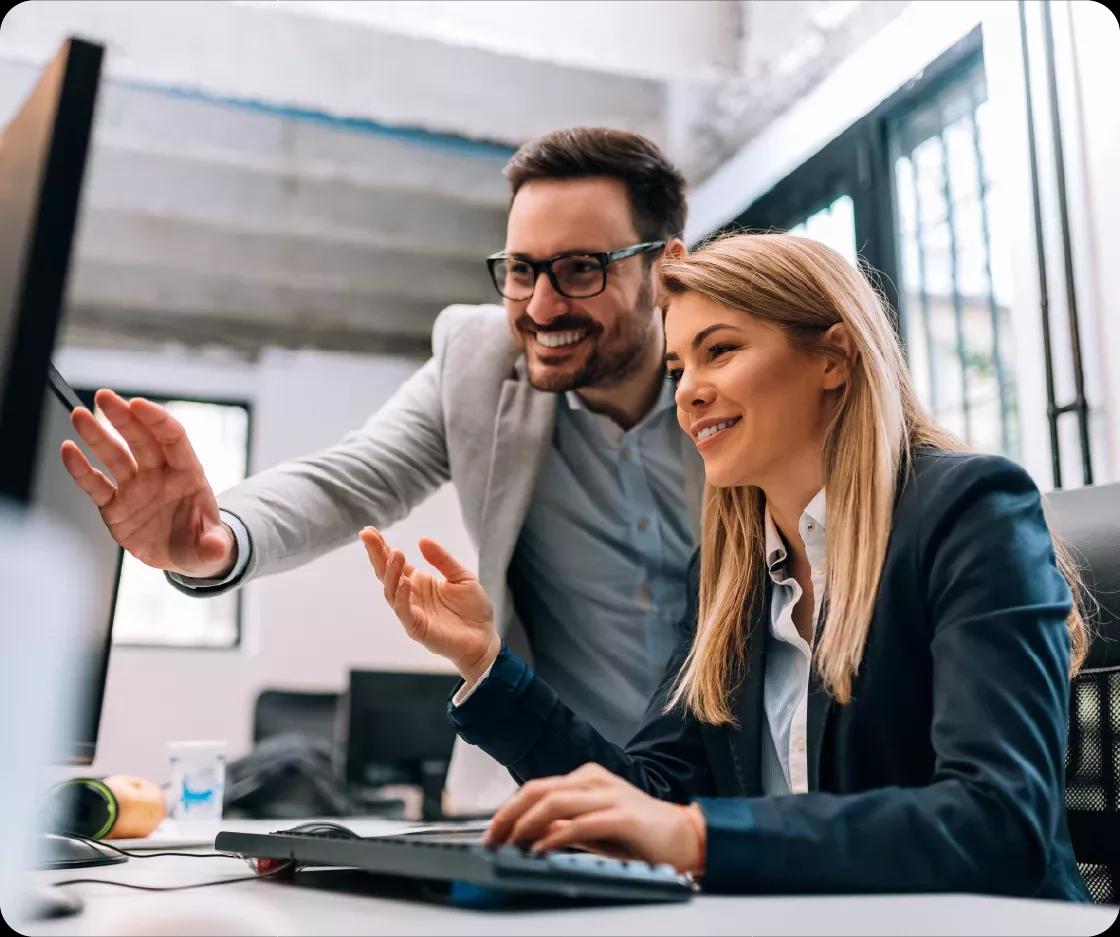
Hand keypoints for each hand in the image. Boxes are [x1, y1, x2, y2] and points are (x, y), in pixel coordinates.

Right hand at [60, 389, 234, 577]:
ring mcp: (135, 488)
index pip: (173, 439)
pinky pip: (96, 485)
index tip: (138, 404)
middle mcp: (159, 475)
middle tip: (104, 396)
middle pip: (141, 440)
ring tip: (79, 414)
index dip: (157, 421)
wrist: (183, 556)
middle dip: (123, 417)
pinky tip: (68, 450)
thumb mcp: (211, 548)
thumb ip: (213, 546)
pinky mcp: (114, 506)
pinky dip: (81, 469)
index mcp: (188, 475)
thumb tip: (219, 551)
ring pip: (114, 456)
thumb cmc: (201, 541)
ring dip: (96, 436)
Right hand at [359, 527, 499, 682]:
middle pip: (386, 574)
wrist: (485, 638)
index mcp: (419, 582)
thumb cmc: (473, 609)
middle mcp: (410, 596)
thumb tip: (422, 540)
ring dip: (391, 572)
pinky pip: (404, 612)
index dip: (381, 547)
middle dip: (376, 554)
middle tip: (367, 536)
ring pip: (392, 592)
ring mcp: (412, 612)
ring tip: (395, 553)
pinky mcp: (417, 628)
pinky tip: (403, 582)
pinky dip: (401, 597)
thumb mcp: (461, 576)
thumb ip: (442, 559)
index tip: (369, 531)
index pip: (395, 563)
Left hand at [482, 763, 705, 874]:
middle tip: (491, 839)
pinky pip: (581, 823)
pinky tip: (541, 850)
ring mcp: (609, 796)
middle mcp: (595, 781)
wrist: (685, 836)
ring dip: (526, 825)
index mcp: (586, 778)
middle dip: (509, 815)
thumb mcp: (593, 828)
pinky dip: (556, 837)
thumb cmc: (639, 834)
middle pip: (538, 790)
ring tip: (512, 845)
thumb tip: (530, 834)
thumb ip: (564, 826)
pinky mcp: (623, 816)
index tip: (492, 833)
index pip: (536, 788)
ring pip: (554, 802)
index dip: (508, 810)